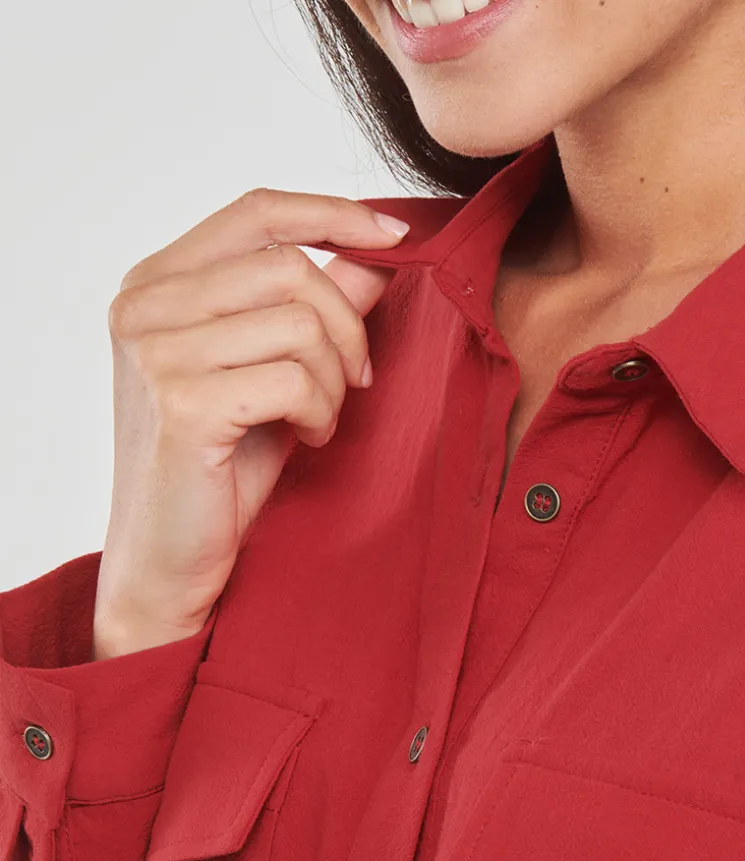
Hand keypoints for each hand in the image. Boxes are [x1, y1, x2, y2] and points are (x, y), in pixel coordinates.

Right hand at [92, 188, 409, 657]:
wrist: (170, 560)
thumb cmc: (221, 470)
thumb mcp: (275, 374)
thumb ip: (312, 310)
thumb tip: (374, 256)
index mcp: (155, 284)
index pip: (256, 211)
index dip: (334, 214)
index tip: (396, 237)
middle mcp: (143, 306)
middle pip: (290, 266)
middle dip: (346, 327)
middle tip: (354, 383)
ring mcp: (156, 353)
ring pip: (298, 322)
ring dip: (333, 379)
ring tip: (319, 419)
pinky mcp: (183, 404)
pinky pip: (294, 378)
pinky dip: (320, 413)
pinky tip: (307, 441)